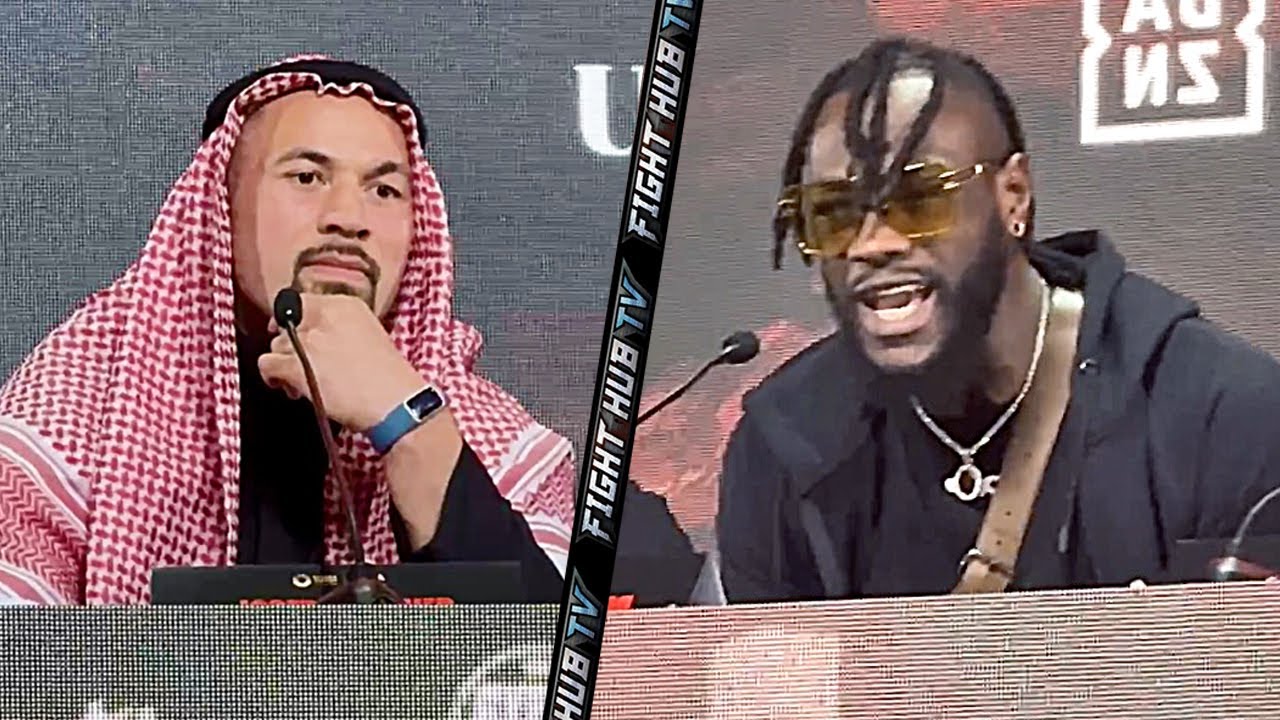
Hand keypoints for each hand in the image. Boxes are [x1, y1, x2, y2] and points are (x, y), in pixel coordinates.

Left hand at [258, 293, 426, 430]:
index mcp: (345, 304)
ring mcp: (306, 340)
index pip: (302, 301)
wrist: (394, 402)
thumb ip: (340, 328)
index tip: (295, 332)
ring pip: (275, 345)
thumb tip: (316, 337)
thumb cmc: (390, 377)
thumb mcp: (370, 334)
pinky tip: (285, 386)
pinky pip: (266, 364)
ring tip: (301, 382)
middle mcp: (322, 316)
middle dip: (290, 344)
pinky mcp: (294, 366)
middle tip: (302, 362)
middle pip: (286, 324)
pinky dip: (271, 376)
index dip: (294, 319)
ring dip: (284, 363)